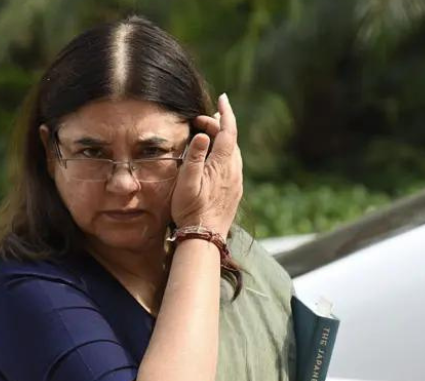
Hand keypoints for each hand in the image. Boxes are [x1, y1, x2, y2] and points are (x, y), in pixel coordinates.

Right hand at [169, 93, 242, 237]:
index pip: (228, 131)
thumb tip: (204, 134)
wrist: (204, 237)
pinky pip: (233, 165)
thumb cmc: (191, 210)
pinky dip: (225, 153)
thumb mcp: (187, 181)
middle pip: (231, 140)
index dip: (226, 113)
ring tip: (212, 133)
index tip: (222, 99)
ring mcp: (236, 181)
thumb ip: (195, 156)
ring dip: (223, 140)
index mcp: (223, 164)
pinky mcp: (235, 191)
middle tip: (201, 120)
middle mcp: (234, 170)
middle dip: (219, 125)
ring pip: (233, 153)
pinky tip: (216, 158)